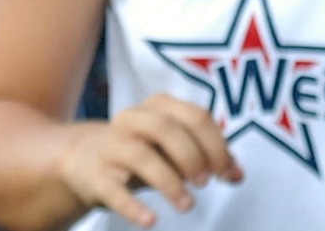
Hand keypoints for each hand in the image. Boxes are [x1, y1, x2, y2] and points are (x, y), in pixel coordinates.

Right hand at [58, 95, 242, 227]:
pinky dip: (133, 207)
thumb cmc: (145, 151)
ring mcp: (112, 146)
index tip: (225, 172)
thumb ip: (208, 157)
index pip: (196, 117)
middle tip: (206, 182)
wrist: (86, 160)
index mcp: (159, 105)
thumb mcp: (176, 148)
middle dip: (193, 156)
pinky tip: (151, 220)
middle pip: (168, 130)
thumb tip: (238, 175)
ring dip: (170, 182)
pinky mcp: (96, 176)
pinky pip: (114, 191)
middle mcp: (133, 118)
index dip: (216, 144)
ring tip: (188, 205)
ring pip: (143, 157)